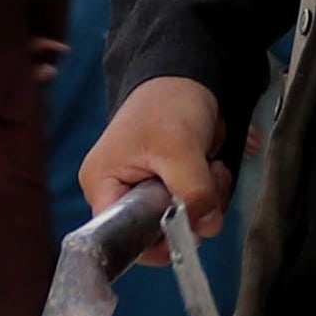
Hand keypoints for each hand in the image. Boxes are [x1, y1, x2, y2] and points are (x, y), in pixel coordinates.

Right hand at [80, 75, 230, 237]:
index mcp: (102, 184)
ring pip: (180, 221)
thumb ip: (193, 192)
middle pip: (155, 232)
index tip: (187, 229)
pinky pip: (192, 207)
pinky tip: (213, 167)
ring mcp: (144, 190)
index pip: (120, 236)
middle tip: (207, 181)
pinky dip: (210, 193)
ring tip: (211, 166)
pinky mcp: (168, 185)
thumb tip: (207, 227)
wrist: (185, 74)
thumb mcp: (178, 148)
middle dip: (190, 214)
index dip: (154, 242)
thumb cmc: (166, 104)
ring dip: (206, 201)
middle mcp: (118, 192)